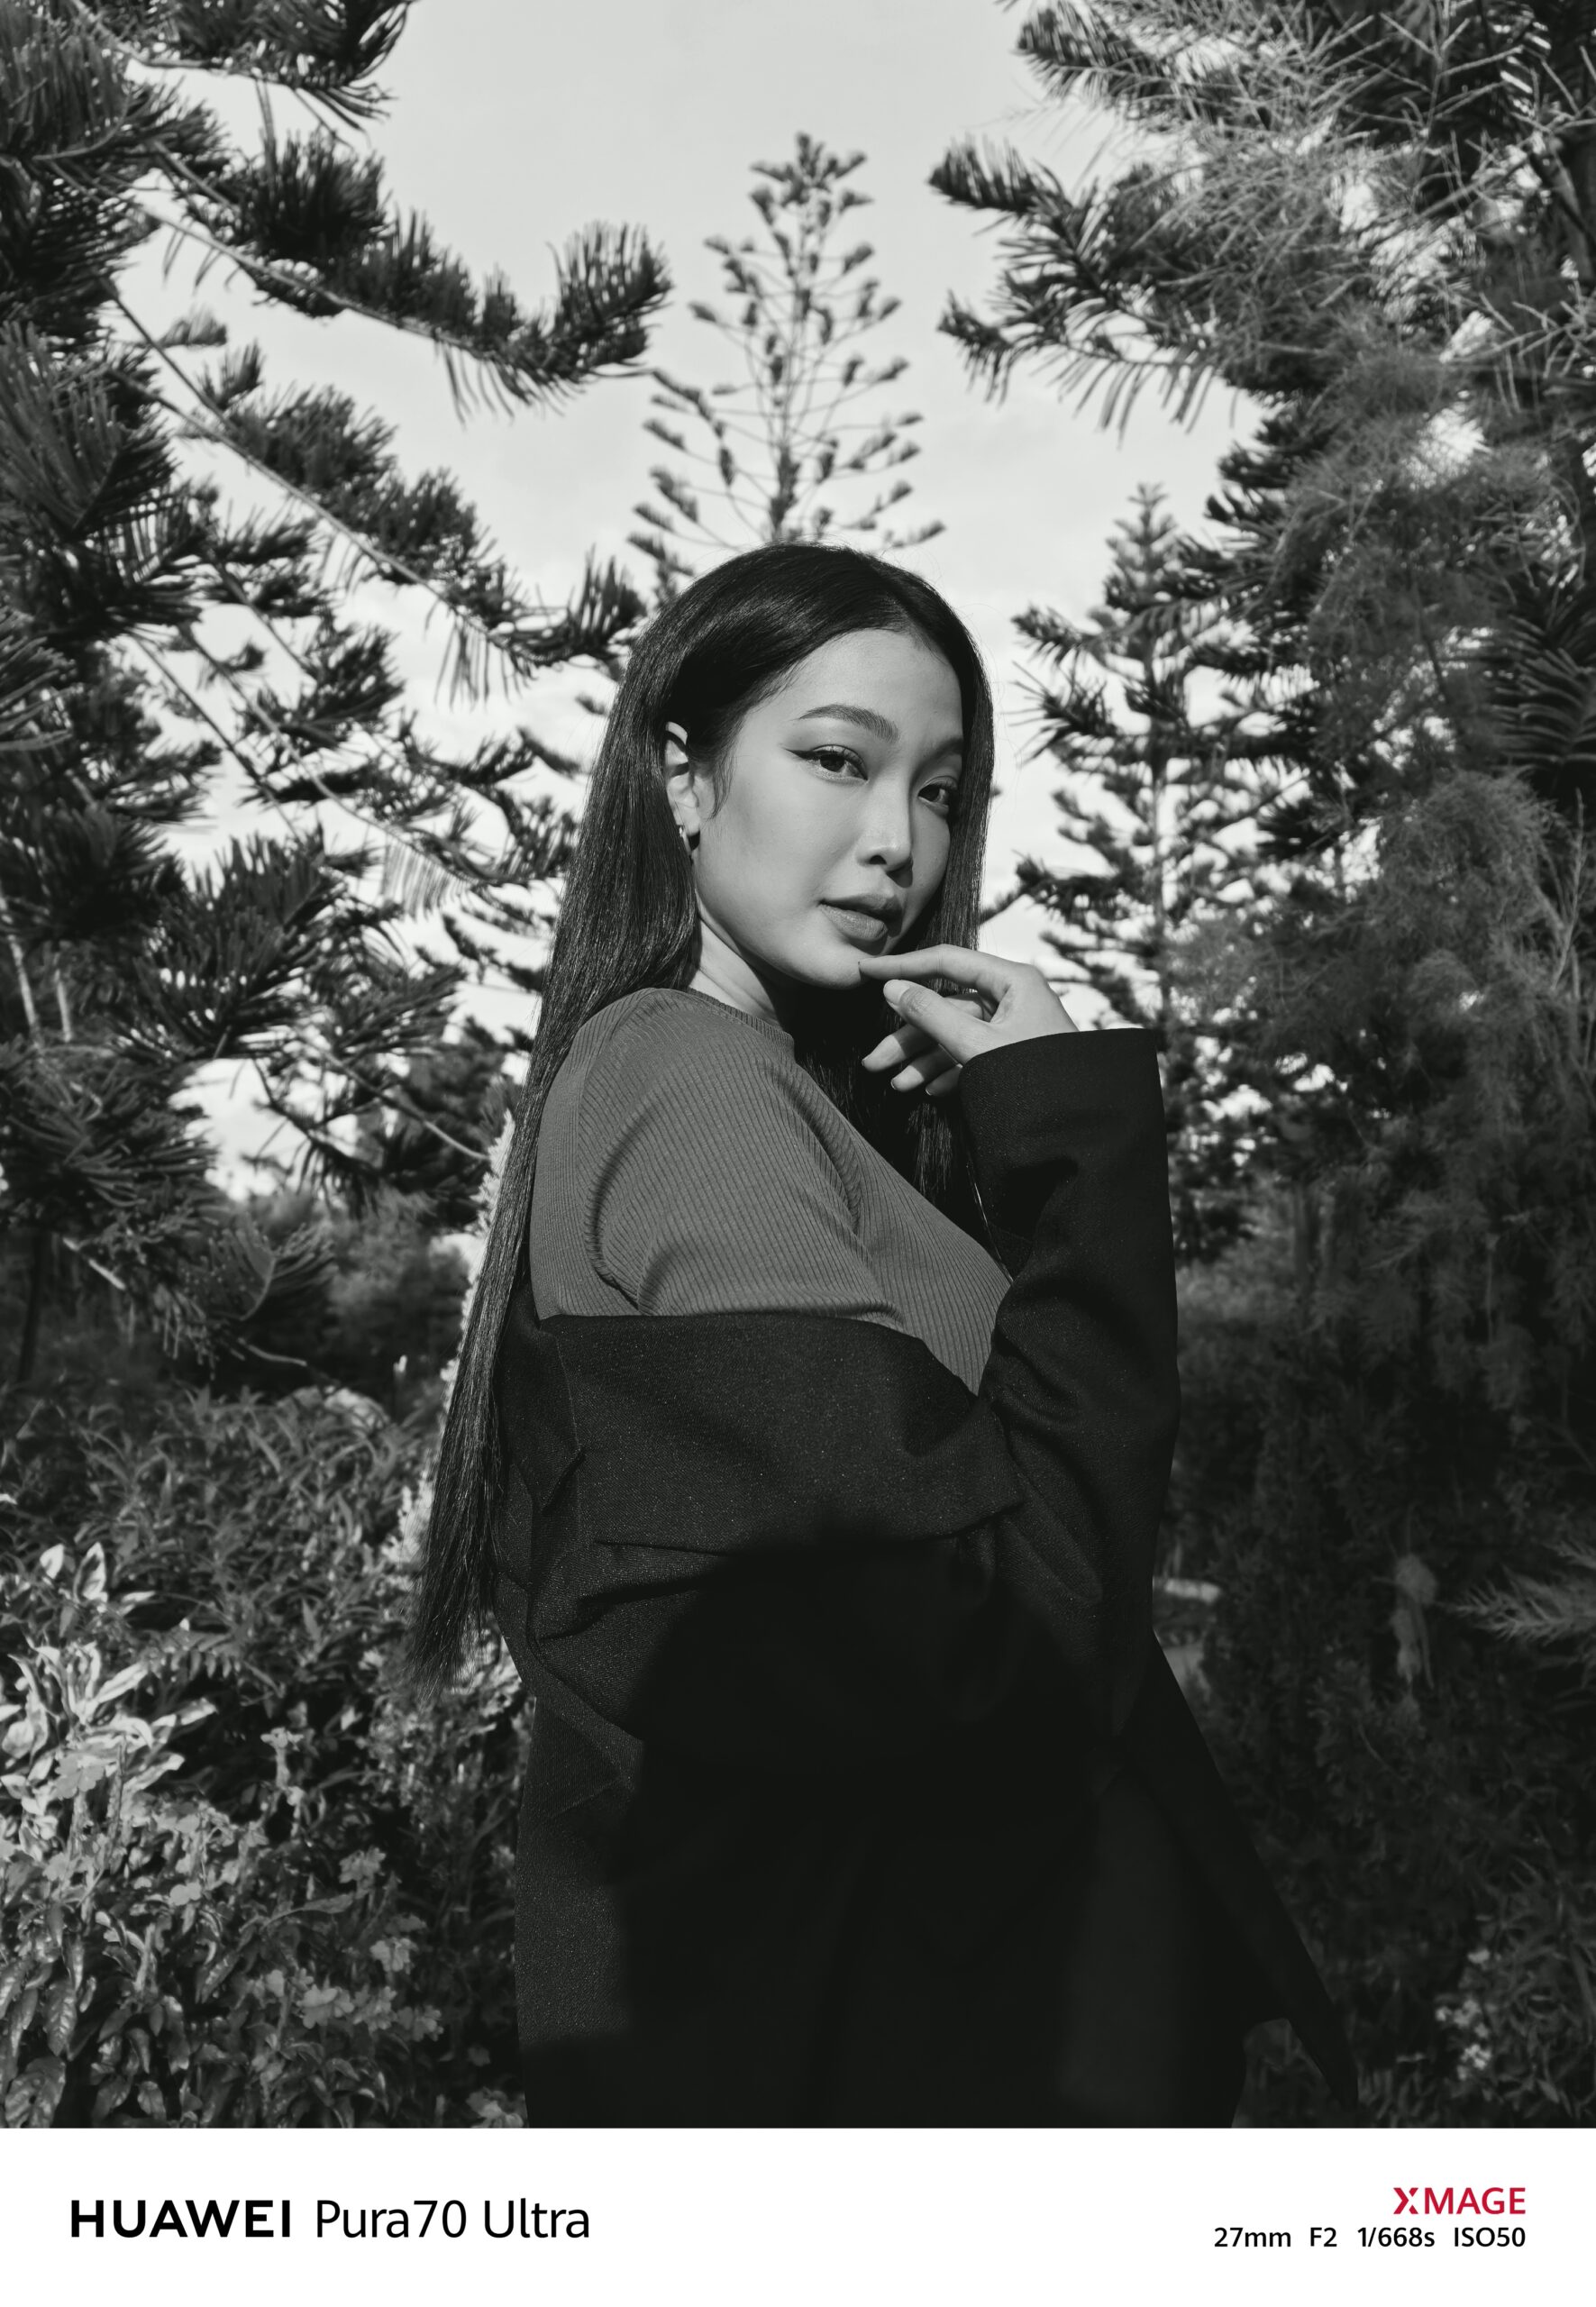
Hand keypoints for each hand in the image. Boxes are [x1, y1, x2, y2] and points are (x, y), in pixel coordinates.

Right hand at [857, 945, 1077, 1098]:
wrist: (1081, 1127)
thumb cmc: (1038, 1079)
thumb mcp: (976, 1045)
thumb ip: (931, 1014)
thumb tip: (892, 989)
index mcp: (1011, 981)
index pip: (945, 962)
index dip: (903, 969)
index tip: (866, 974)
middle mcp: (1011, 999)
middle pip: (945, 1007)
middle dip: (908, 1037)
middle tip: (873, 1062)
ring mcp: (1011, 1029)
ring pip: (953, 1036)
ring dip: (922, 1061)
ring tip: (896, 1084)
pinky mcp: (1011, 1056)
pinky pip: (970, 1056)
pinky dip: (947, 1072)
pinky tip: (925, 1089)